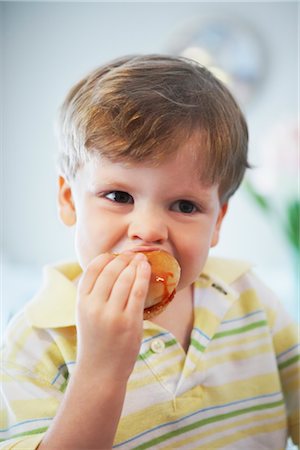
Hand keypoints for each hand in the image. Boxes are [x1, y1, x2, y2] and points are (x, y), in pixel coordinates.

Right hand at [75, 252, 150, 381]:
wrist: (100, 371)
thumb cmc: (96, 340)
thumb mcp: (86, 314)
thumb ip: (93, 293)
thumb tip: (109, 267)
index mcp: (81, 301)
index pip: (92, 269)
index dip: (107, 257)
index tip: (116, 254)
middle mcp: (94, 306)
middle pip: (111, 270)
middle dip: (124, 258)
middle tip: (133, 254)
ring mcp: (112, 314)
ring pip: (126, 279)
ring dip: (135, 264)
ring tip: (142, 259)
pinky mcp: (129, 322)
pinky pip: (138, 291)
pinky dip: (144, 276)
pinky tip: (147, 268)